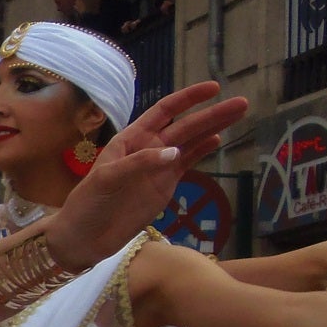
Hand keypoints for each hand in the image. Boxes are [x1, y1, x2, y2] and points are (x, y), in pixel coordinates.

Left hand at [50, 80, 247, 268]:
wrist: (85, 237)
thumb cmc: (87, 204)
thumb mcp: (106, 179)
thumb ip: (139, 163)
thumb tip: (175, 153)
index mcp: (130, 139)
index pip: (163, 112)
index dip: (188, 99)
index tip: (213, 88)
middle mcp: (147, 148)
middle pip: (185, 125)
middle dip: (212, 113)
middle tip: (242, 103)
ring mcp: (158, 167)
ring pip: (191, 142)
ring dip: (214, 128)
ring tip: (239, 114)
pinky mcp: (165, 185)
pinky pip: (187, 163)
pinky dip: (202, 151)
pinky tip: (218, 139)